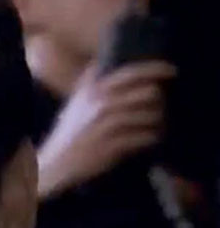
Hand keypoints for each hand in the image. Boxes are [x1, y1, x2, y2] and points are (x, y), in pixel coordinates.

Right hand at [37, 60, 176, 198]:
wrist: (56, 164)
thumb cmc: (69, 133)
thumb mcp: (76, 101)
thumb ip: (89, 81)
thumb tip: (103, 63)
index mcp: (94, 90)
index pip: (132, 72)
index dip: (156, 68)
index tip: (171, 71)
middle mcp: (102, 103)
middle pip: (148, 92)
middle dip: (159, 101)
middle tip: (159, 108)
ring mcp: (108, 125)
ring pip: (150, 115)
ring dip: (158, 121)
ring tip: (155, 126)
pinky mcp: (113, 145)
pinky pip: (145, 137)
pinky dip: (152, 138)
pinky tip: (150, 139)